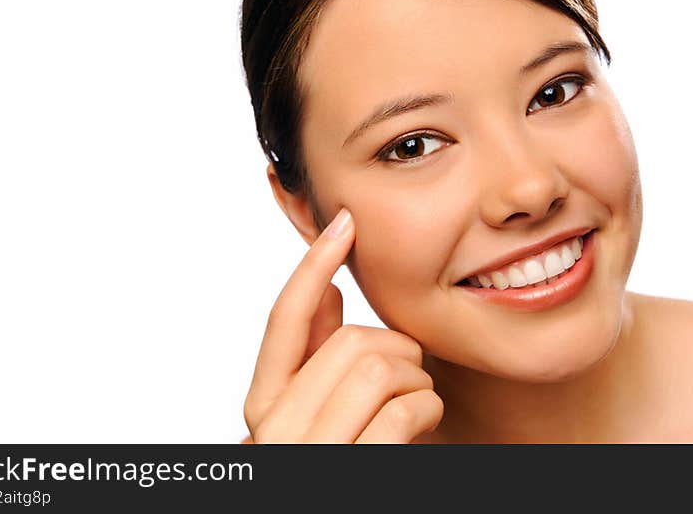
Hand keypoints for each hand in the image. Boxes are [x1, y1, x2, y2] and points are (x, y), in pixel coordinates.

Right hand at [243, 208, 442, 442]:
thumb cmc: (351, 450)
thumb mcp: (325, 404)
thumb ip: (318, 353)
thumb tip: (327, 289)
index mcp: (264, 403)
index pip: (285, 317)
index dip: (315, 263)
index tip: (346, 220)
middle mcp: (275, 430)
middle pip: (350, 340)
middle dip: (398, 346)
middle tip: (411, 369)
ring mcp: (313, 454)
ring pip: (379, 371)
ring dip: (416, 378)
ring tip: (416, 398)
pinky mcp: (353, 471)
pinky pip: (405, 410)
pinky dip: (428, 407)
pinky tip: (425, 421)